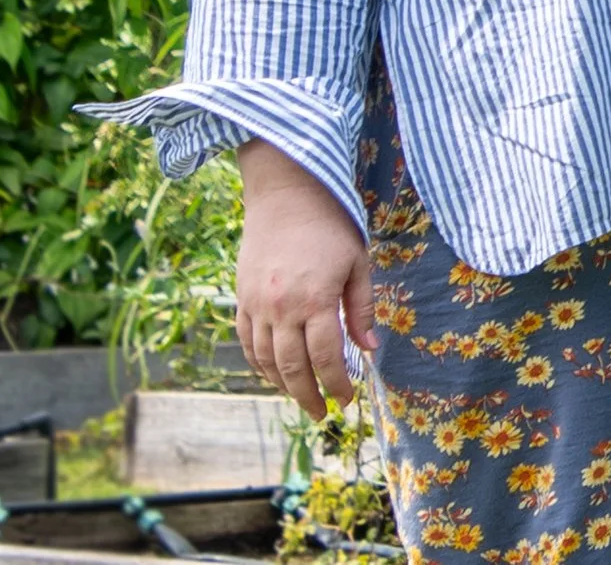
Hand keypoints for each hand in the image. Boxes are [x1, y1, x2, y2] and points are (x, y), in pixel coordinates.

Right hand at [235, 141, 373, 418]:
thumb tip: (369, 349)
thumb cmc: (331, 226)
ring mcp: (256, 306)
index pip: (325, 358)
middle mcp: (281, 309)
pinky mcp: (241, 300)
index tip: (348, 399)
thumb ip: (361, 308)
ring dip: (283, 385)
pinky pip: (246, 342)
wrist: (286, 196)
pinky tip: (274, 375)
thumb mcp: (357, 263)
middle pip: (292, 368)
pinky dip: (259, 364)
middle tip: (323, 413)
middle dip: (309, 396)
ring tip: (302, 399)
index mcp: (315, 300)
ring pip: (265, 361)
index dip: (337, 383)